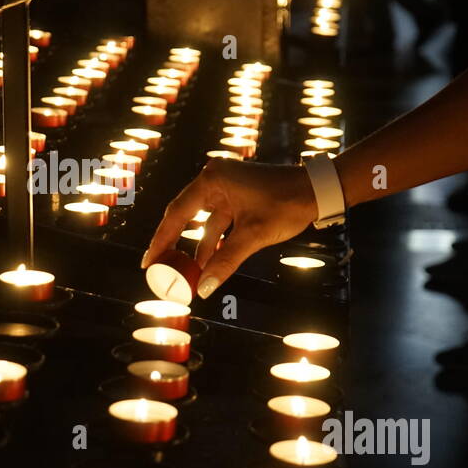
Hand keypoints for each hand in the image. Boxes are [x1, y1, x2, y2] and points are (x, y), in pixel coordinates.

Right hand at [141, 159, 315, 297]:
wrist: (318, 190)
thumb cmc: (287, 204)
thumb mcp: (252, 236)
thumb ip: (225, 262)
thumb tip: (203, 288)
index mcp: (212, 180)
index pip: (177, 214)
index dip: (161, 240)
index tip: (150, 261)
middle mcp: (215, 179)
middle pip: (186, 217)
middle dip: (176, 245)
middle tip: (161, 268)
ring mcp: (227, 187)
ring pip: (205, 222)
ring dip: (200, 248)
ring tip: (190, 275)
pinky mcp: (239, 196)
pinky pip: (220, 221)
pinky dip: (216, 241)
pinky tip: (211, 263)